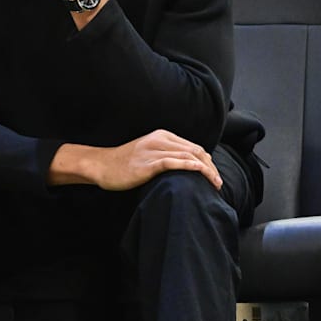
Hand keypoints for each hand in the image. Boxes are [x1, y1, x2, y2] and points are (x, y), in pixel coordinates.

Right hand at [51, 129, 220, 190]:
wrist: (102, 166)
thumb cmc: (124, 163)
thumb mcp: (148, 152)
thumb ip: (166, 154)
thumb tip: (188, 164)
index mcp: (162, 136)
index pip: (193, 147)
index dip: (208, 161)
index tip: (214, 175)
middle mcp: (160, 140)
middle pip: (195, 151)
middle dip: (211, 167)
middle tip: (218, 183)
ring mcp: (154, 150)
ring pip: (189, 157)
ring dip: (206, 170)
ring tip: (215, 184)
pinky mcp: (148, 163)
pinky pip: (174, 163)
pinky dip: (191, 167)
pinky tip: (201, 173)